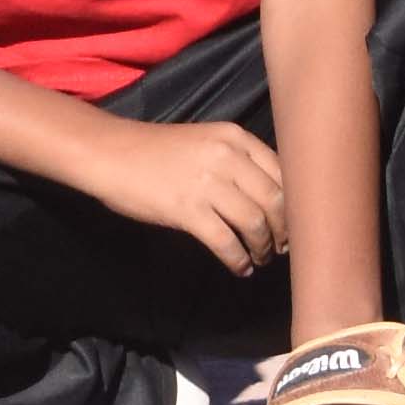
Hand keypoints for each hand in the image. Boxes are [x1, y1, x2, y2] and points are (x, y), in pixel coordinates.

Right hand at [81, 116, 287, 274]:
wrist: (110, 154)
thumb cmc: (155, 150)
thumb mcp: (204, 142)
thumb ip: (237, 162)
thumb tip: (271, 201)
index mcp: (234, 137)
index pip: (283, 173)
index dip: (294, 205)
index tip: (293, 224)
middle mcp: (226, 157)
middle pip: (275, 201)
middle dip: (283, 231)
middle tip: (279, 248)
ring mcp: (207, 183)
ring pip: (255, 224)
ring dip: (262, 248)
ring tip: (258, 258)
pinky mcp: (188, 210)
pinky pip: (226, 242)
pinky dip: (238, 260)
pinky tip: (239, 267)